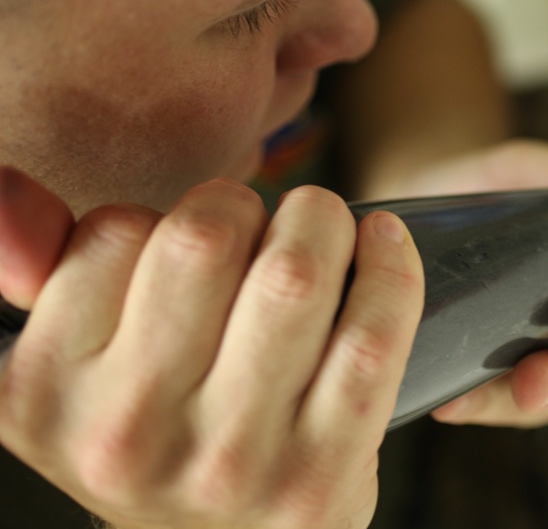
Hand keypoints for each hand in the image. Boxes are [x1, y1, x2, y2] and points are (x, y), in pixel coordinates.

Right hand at [0, 168, 422, 528]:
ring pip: (293, 276)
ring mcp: (230, 459)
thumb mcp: (76, 370)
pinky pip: (372, 337)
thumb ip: (46, 274)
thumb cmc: (157, 439)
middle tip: (268, 223)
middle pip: (207, 239)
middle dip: (248, 205)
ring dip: (320, 223)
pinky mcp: (321, 472)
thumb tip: (10, 192)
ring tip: (323, 228)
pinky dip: (391, 270)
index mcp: (47, 395)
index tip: (202, 244)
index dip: (169, 217)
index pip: (113, 234)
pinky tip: (386, 244)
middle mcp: (128, 434)